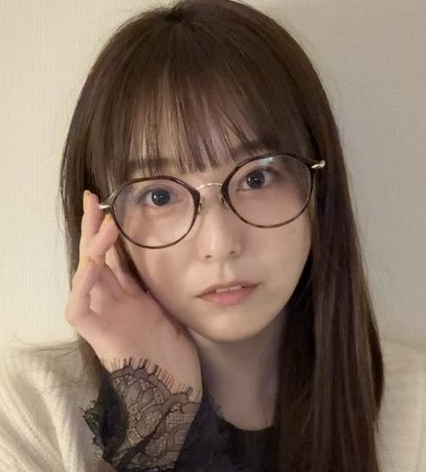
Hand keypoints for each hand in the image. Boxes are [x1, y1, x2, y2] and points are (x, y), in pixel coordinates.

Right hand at [65, 190, 201, 397]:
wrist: (176, 395)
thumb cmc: (177, 355)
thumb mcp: (172, 309)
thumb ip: (162, 286)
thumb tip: (171, 257)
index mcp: (131, 297)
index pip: (115, 258)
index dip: (111, 234)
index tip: (114, 207)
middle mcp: (114, 303)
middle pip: (97, 259)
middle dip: (93, 229)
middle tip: (93, 199)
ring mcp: (105, 319)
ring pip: (86, 277)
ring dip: (92, 248)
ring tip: (102, 222)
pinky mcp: (100, 338)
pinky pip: (79, 309)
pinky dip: (82, 285)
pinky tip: (93, 263)